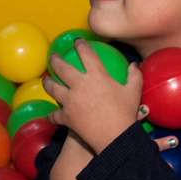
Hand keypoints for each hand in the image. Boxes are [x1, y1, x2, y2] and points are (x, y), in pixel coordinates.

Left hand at [41, 41, 177, 154]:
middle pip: (61, 67)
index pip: (85, 53)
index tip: (76, 41)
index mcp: (96, 75)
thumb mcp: (134, 92)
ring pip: (52, 88)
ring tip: (46, 80)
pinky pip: (55, 114)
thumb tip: (134, 64)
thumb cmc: (126, 114)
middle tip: (53, 57)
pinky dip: (53, 115)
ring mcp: (70, 101)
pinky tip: (51, 115)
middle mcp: (79, 85)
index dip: (80, 44)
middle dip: (55, 59)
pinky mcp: (66, 117)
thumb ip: (134, 75)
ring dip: (47, 82)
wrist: (115, 138)